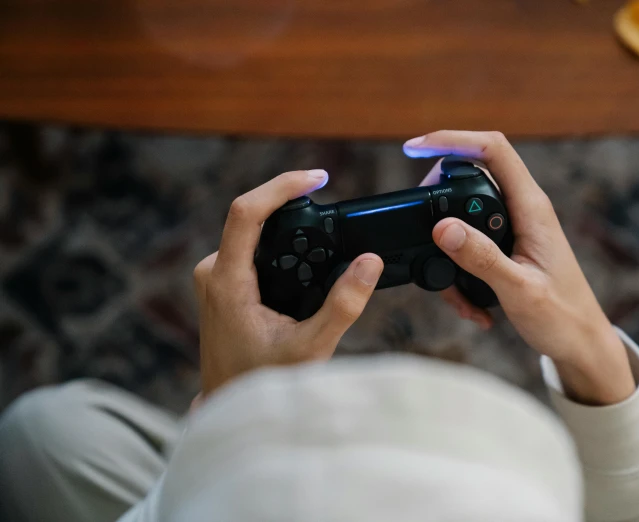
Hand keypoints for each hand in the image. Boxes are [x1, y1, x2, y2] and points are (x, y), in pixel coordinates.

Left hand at [193, 169, 383, 395]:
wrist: (230, 404)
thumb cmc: (263, 381)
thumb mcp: (311, 347)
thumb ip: (343, 305)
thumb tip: (371, 262)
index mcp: (228, 282)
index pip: (246, 212)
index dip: (281, 186)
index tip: (316, 179)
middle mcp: (214, 271)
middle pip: (252, 216)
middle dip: (292, 207)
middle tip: (331, 211)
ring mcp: (215, 276)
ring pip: (253, 232)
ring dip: (288, 228)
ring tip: (323, 236)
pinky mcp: (221, 282)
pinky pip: (250, 248)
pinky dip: (280, 244)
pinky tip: (305, 257)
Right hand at [407, 131, 634, 404]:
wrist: (581, 344)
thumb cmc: (563, 317)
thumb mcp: (519, 290)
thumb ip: (481, 257)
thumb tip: (443, 228)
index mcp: (532, 208)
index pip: (492, 150)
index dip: (452, 140)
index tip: (414, 149)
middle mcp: (523, 209)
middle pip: (471, 176)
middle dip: (438, 201)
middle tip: (422, 229)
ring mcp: (515, 227)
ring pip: (465, 216)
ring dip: (448, 250)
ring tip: (454, 290)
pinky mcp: (507, 246)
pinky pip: (471, 244)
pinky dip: (459, 272)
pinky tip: (471, 304)